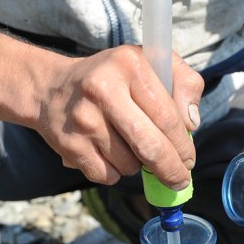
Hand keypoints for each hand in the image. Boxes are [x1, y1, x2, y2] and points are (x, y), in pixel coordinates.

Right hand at [36, 45, 203, 189]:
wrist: (51, 88)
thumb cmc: (114, 78)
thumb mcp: (151, 64)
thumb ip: (184, 83)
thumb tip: (191, 124)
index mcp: (129, 65)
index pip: (168, 117)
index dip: (183, 145)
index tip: (189, 159)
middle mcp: (103, 90)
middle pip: (150, 147)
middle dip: (171, 170)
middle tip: (179, 179)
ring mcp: (84, 120)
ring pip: (130, 165)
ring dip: (139, 166)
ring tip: (130, 146)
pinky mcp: (70, 145)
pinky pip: (108, 176)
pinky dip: (116, 172)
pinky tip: (109, 152)